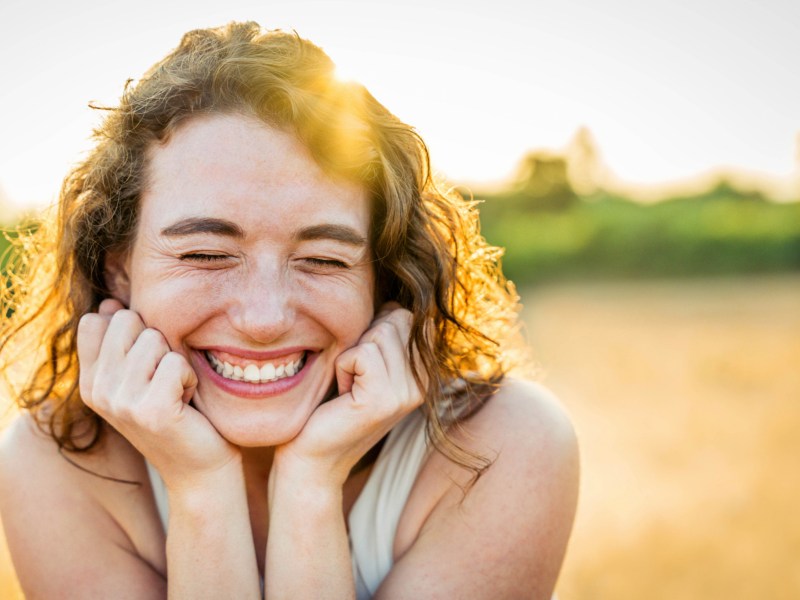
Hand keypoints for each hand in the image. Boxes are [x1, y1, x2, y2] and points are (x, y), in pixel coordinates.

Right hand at [77, 299, 238, 489]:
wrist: (199, 469)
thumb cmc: (177, 414)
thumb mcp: (140, 377)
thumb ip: (122, 343)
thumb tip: (109, 303)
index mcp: (89, 382)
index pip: (95, 321)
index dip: (131, 330)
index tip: (146, 365)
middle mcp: (97, 392)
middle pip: (126, 321)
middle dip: (157, 343)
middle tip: (164, 380)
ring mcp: (121, 402)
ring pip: (155, 339)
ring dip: (176, 363)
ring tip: (176, 392)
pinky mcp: (151, 410)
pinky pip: (176, 362)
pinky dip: (190, 378)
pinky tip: (186, 402)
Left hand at [271, 302, 426, 488]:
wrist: (311, 459)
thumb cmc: (329, 406)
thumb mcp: (364, 365)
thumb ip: (385, 336)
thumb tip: (392, 302)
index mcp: (423, 372)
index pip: (409, 316)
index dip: (377, 326)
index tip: (362, 365)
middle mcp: (424, 383)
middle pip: (396, 319)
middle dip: (363, 339)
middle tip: (353, 377)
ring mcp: (408, 393)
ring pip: (379, 334)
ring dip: (350, 355)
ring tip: (347, 387)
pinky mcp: (385, 400)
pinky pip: (361, 353)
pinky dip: (342, 367)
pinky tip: (342, 395)